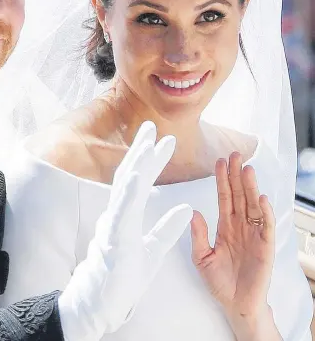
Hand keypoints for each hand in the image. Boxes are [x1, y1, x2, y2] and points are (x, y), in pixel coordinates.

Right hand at [58, 121, 192, 340]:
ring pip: (124, 189)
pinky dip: (128, 193)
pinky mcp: (113, 239)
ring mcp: (113, 225)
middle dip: (141, 151)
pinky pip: (121, 213)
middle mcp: (117, 214)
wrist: (102, 303)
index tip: (164, 141)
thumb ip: (167, 228)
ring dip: (136, 164)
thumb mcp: (152, 250)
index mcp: (127, 215)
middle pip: (130, 176)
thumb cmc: (123, 277)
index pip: (140, 181)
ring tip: (147, 144)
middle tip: (152, 127)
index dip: (151, 160)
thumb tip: (187, 208)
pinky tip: (136, 176)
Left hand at [191, 152, 275, 321]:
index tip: (218, 161)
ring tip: (247, 169)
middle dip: (236, 175)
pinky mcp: (265, 247)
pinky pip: (266, 226)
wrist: (235, 305)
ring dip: (250, 187)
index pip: (224, 197)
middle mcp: (240, 226)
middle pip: (239, 195)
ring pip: (252, 205)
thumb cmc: (219, 281)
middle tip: (234, 154)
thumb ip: (198, 235)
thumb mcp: (201, 257)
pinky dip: (264, 212)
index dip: (221, 179)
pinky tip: (260, 198)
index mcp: (225, 226)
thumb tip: (193, 212)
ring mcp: (253, 234)